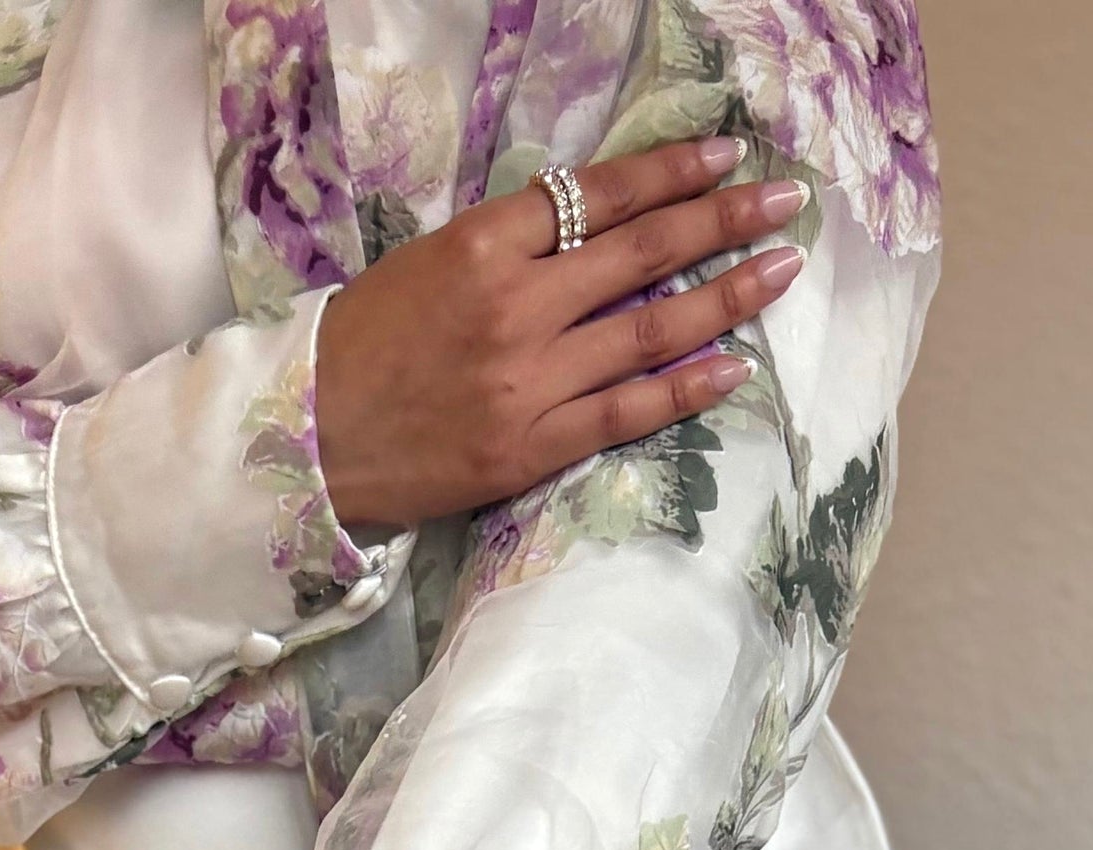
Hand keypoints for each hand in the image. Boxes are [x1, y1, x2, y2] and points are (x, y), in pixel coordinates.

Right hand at [316, 135, 806, 531]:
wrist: (306, 439)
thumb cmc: (364, 345)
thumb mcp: (430, 264)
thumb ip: (511, 247)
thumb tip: (593, 232)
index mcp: (484, 244)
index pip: (599, 196)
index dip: (671, 174)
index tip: (726, 159)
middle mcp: (516, 305)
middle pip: (642, 252)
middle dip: (723, 221)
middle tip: (786, 202)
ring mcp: (528, 380)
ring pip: (648, 327)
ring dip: (725, 296)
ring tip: (779, 269)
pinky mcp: (530, 447)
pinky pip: (627, 413)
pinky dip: (685, 388)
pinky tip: (735, 366)